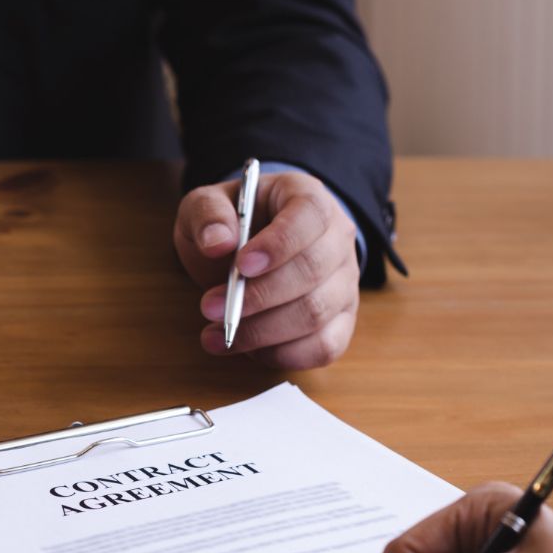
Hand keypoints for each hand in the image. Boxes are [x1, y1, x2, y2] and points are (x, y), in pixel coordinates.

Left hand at [174, 170, 359, 368]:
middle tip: (210, 308)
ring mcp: (344, 283)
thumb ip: (207, 215)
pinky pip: (324, 347)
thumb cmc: (233, 225)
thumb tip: (216, 242)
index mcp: (309, 198)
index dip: (279, 244)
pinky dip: (282, 355)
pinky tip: (249, 349)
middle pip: (313, 271)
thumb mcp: (208, 206)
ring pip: (316, 314)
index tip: (241, 265)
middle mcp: (337, 240)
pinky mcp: (340, 322)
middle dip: (259, 296)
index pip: (310, 217)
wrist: (249, 250)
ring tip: (217, 334)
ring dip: (262, 331)